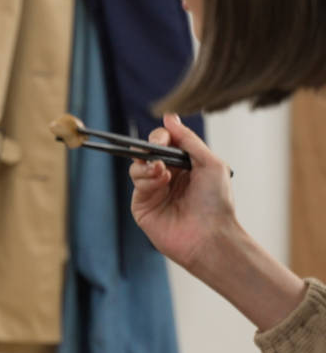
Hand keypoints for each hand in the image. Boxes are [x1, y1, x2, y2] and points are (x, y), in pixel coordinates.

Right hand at [129, 114, 236, 270]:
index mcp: (185, 165)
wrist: (210, 235)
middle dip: (150, 147)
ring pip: (137, 165)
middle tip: (157, 150)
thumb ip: (188, 139)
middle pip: (147, 151)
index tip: (164, 137)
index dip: (161, 137)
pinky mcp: (142, 205)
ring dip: (148, 164)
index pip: (165, 143)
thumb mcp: (210, 163)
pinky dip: (146, 178)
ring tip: (162, 172)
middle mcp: (167, 176)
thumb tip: (169, 117)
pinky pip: (136, 183)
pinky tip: (160, 182)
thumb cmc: (216, 202)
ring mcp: (153, 191)